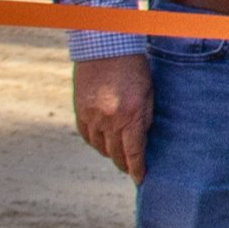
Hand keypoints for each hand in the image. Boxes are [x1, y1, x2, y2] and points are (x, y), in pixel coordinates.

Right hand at [73, 55, 151, 180]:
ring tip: (118, 156)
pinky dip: (94, 142)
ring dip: (109, 154)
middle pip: (115, 153)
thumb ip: (145, 118)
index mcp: (129, 116)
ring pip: (99, 146)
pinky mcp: (79, 110)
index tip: (140, 180)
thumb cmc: (134, 68)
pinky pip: (86, 135)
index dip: (137, 169)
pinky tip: (102, 143)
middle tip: (130, 170)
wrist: (105, 48)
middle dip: (124, 165)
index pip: (133, 152)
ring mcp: (91, 116)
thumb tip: (142, 140)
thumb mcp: (148, 94)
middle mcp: (108, 120)